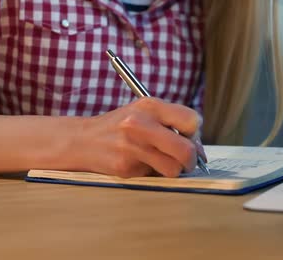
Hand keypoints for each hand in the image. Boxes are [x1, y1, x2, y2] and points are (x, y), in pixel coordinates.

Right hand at [67, 97, 205, 177]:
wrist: (83, 140)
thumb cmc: (120, 126)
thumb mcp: (143, 112)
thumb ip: (171, 123)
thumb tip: (200, 151)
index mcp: (149, 105)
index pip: (191, 120)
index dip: (195, 133)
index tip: (190, 137)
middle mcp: (140, 124)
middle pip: (187, 150)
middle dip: (191, 159)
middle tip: (186, 161)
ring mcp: (132, 147)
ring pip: (173, 169)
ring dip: (173, 169)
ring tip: (162, 162)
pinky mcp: (125, 167)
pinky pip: (154, 176)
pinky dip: (152, 173)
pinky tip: (139, 163)